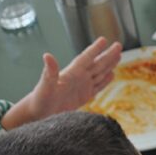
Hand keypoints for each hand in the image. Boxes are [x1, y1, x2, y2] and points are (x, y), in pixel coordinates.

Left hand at [2, 38, 121, 129]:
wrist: (37, 115)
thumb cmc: (39, 101)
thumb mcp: (45, 87)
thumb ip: (49, 72)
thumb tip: (47, 55)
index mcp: (71, 73)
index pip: (86, 58)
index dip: (95, 49)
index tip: (104, 40)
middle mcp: (77, 78)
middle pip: (96, 64)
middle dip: (108, 55)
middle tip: (118, 45)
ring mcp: (81, 87)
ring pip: (99, 73)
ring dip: (109, 65)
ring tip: (118, 56)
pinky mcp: (83, 97)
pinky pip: (98, 86)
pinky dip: (106, 80)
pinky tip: (111, 75)